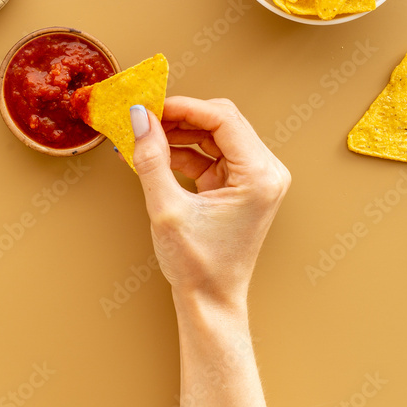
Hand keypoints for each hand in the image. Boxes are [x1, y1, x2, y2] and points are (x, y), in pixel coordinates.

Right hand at [129, 96, 289, 310]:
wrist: (211, 301)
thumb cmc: (198, 265)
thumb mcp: (166, 209)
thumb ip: (152, 158)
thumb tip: (140, 118)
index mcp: (260, 176)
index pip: (223, 119)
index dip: (184, 107)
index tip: (151, 105)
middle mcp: (266, 172)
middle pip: (222, 121)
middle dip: (181, 116)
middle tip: (145, 118)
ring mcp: (256, 178)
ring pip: (216, 134)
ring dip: (180, 132)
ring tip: (147, 137)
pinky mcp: (241, 184)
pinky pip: (212, 153)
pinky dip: (185, 150)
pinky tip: (158, 154)